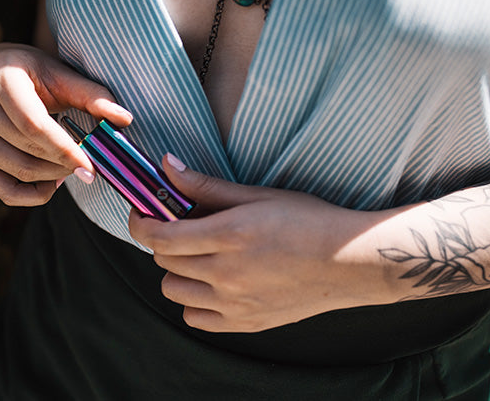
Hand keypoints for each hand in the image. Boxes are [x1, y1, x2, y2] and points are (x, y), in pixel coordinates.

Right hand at [0, 43, 132, 205]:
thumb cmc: (35, 73)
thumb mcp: (62, 75)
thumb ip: (93, 96)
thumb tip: (125, 119)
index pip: (33, 124)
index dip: (64, 149)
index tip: (91, 166)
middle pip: (26, 149)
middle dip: (63, 163)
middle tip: (87, 164)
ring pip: (16, 170)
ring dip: (52, 177)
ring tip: (71, 167)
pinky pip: (2, 189)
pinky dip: (32, 195)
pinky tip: (51, 183)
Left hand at [128, 154, 390, 331]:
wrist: (348, 262)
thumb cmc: (307, 220)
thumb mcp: (257, 195)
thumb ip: (206, 186)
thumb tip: (166, 166)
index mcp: (229, 235)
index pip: (160, 236)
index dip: (141, 223)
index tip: (142, 214)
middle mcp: (227, 273)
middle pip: (164, 260)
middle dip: (164, 241)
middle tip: (181, 230)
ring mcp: (235, 302)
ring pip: (173, 290)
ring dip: (177, 272)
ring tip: (199, 258)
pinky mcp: (245, 322)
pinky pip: (195, 318)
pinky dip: (194, 302)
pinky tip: (212, 284)